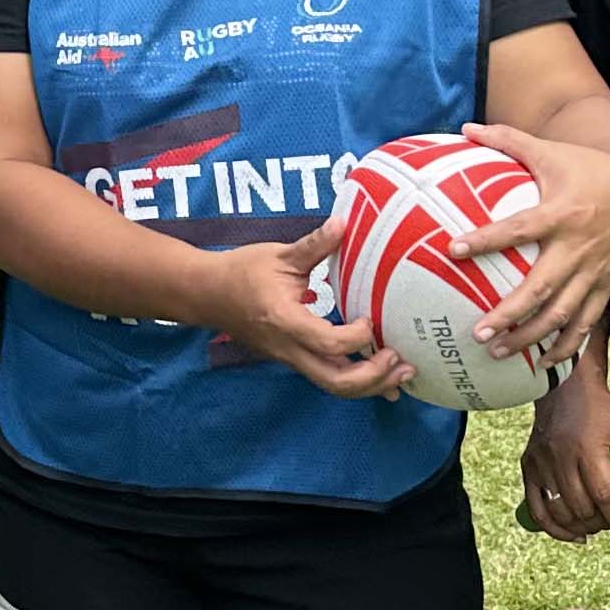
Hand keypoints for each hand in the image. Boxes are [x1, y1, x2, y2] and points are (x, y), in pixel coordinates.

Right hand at [209, 216, 404, 400]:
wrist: (207, 294)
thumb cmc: (242, 272)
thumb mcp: (279, 255)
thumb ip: (314, 244)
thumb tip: (344, 222)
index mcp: (286, 321)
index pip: (328, 343)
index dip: (357, 337)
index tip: (371, 317)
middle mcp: (289, 348)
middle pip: (335, 381)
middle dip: (373, 377)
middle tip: (402, 361)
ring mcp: (292, 358)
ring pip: (334, 387)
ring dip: (371, 385)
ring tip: (401, 374)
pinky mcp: (295, 359)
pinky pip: (329, 378)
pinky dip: (359, 383)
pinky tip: (383, 378)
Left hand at [455, 124, 609, 368]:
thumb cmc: (592, 170)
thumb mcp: (553, 152)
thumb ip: (509, 141)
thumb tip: (465, 128)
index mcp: (561, 213)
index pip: (518, 229)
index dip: (487, 239)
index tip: (454, 249)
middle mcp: (577, 248)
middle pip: (541, 289)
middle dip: (509, 314)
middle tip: (477, 333)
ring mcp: (594, 271)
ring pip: (562, 314)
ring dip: (531, 336)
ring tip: (498, 353)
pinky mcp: (607, 286)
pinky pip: (586, 322)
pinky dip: (567, 344)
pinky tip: (543, 362)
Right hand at [521, 370, 609, 540]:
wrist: (567, 387)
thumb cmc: (606, 412)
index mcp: (588, 447)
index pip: (605, 496)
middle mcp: (560, 456)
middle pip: (582, 508)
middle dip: (604, 523)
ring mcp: (540, 462)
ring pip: (560, 513)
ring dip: (582, 527)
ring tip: (598, 524)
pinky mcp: (527, 466)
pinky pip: (536, 509)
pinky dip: (554, 528)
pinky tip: (573, 535)